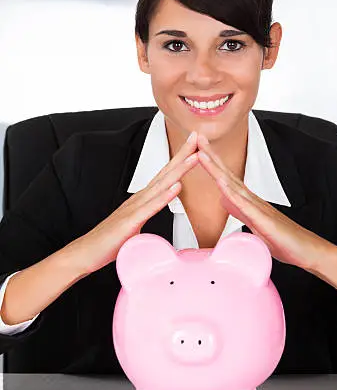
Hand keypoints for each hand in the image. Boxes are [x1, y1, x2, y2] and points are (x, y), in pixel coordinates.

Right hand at [64, 132, 199, 274]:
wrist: (85, 252)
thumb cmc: (110, 240)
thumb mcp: (136, 224)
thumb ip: (148, 214)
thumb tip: (160, 210)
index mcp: (142, 199)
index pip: (165, 176)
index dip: (180, 160)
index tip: (195, 146)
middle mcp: (139, 199)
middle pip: (165, 173)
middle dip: (182, 155)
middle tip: (197, 137)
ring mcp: (133, 209)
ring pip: (160, 186)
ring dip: (178, 171)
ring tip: (194, 157)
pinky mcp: (129, 222)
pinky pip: (150, 208)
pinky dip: (164, 197)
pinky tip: (175, 188)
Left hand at [196, 134, 327, 269]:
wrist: (308, 251)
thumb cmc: (284, 239)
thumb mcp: (254, 223)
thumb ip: (240, 210)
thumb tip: (224, 200)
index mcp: (248, 201)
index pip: (225, 179)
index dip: (211, 163)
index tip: (197, 148)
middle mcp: (252, 200)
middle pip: (227, 175)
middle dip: (211, 156)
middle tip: (197, 137)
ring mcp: (259, 208)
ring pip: (233, 185)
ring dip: (217, 169)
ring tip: (202, 153)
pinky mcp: (264, 221)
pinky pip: (245, 205)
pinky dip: (232, 193)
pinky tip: (221, 183)